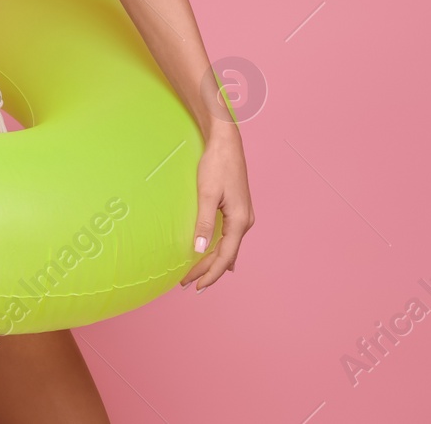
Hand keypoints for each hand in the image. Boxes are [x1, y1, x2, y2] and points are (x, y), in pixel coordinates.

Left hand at [180, 120, 253, 291]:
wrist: (226, 144)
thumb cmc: (216, 165)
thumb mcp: (206, 194)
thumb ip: (203, 223)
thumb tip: (198, 250)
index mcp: (239, 221)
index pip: (225, 257)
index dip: (210, 273)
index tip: (196, 286)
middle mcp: (245, 222)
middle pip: (226, 255)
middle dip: (207, 270)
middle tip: (185, 283)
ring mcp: (243, 216)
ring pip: (228, 247)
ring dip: (211, 261)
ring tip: (194, 274)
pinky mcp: (237, 210)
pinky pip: (228, 237)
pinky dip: (218, 249)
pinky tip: (212, 255)